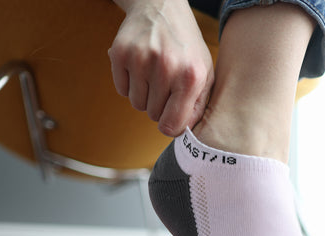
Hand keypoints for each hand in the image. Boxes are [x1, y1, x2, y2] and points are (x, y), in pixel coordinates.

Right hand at [109, 0, 213, 136]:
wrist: (162, 6)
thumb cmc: (186, 46)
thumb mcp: (205, 73)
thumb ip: (198, 106)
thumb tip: (181, 133)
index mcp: (191, 76)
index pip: (172, 125)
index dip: (171, 126)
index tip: (172, 118)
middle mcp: (166, 68)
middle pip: (153, 115)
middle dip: (159, 106)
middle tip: (165, 86)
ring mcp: (141, 59)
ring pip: (136, 104)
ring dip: (144, 96)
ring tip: (154, 75)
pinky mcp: (120, 53)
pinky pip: (121, 90)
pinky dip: (129, 84)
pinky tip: (140, 67)